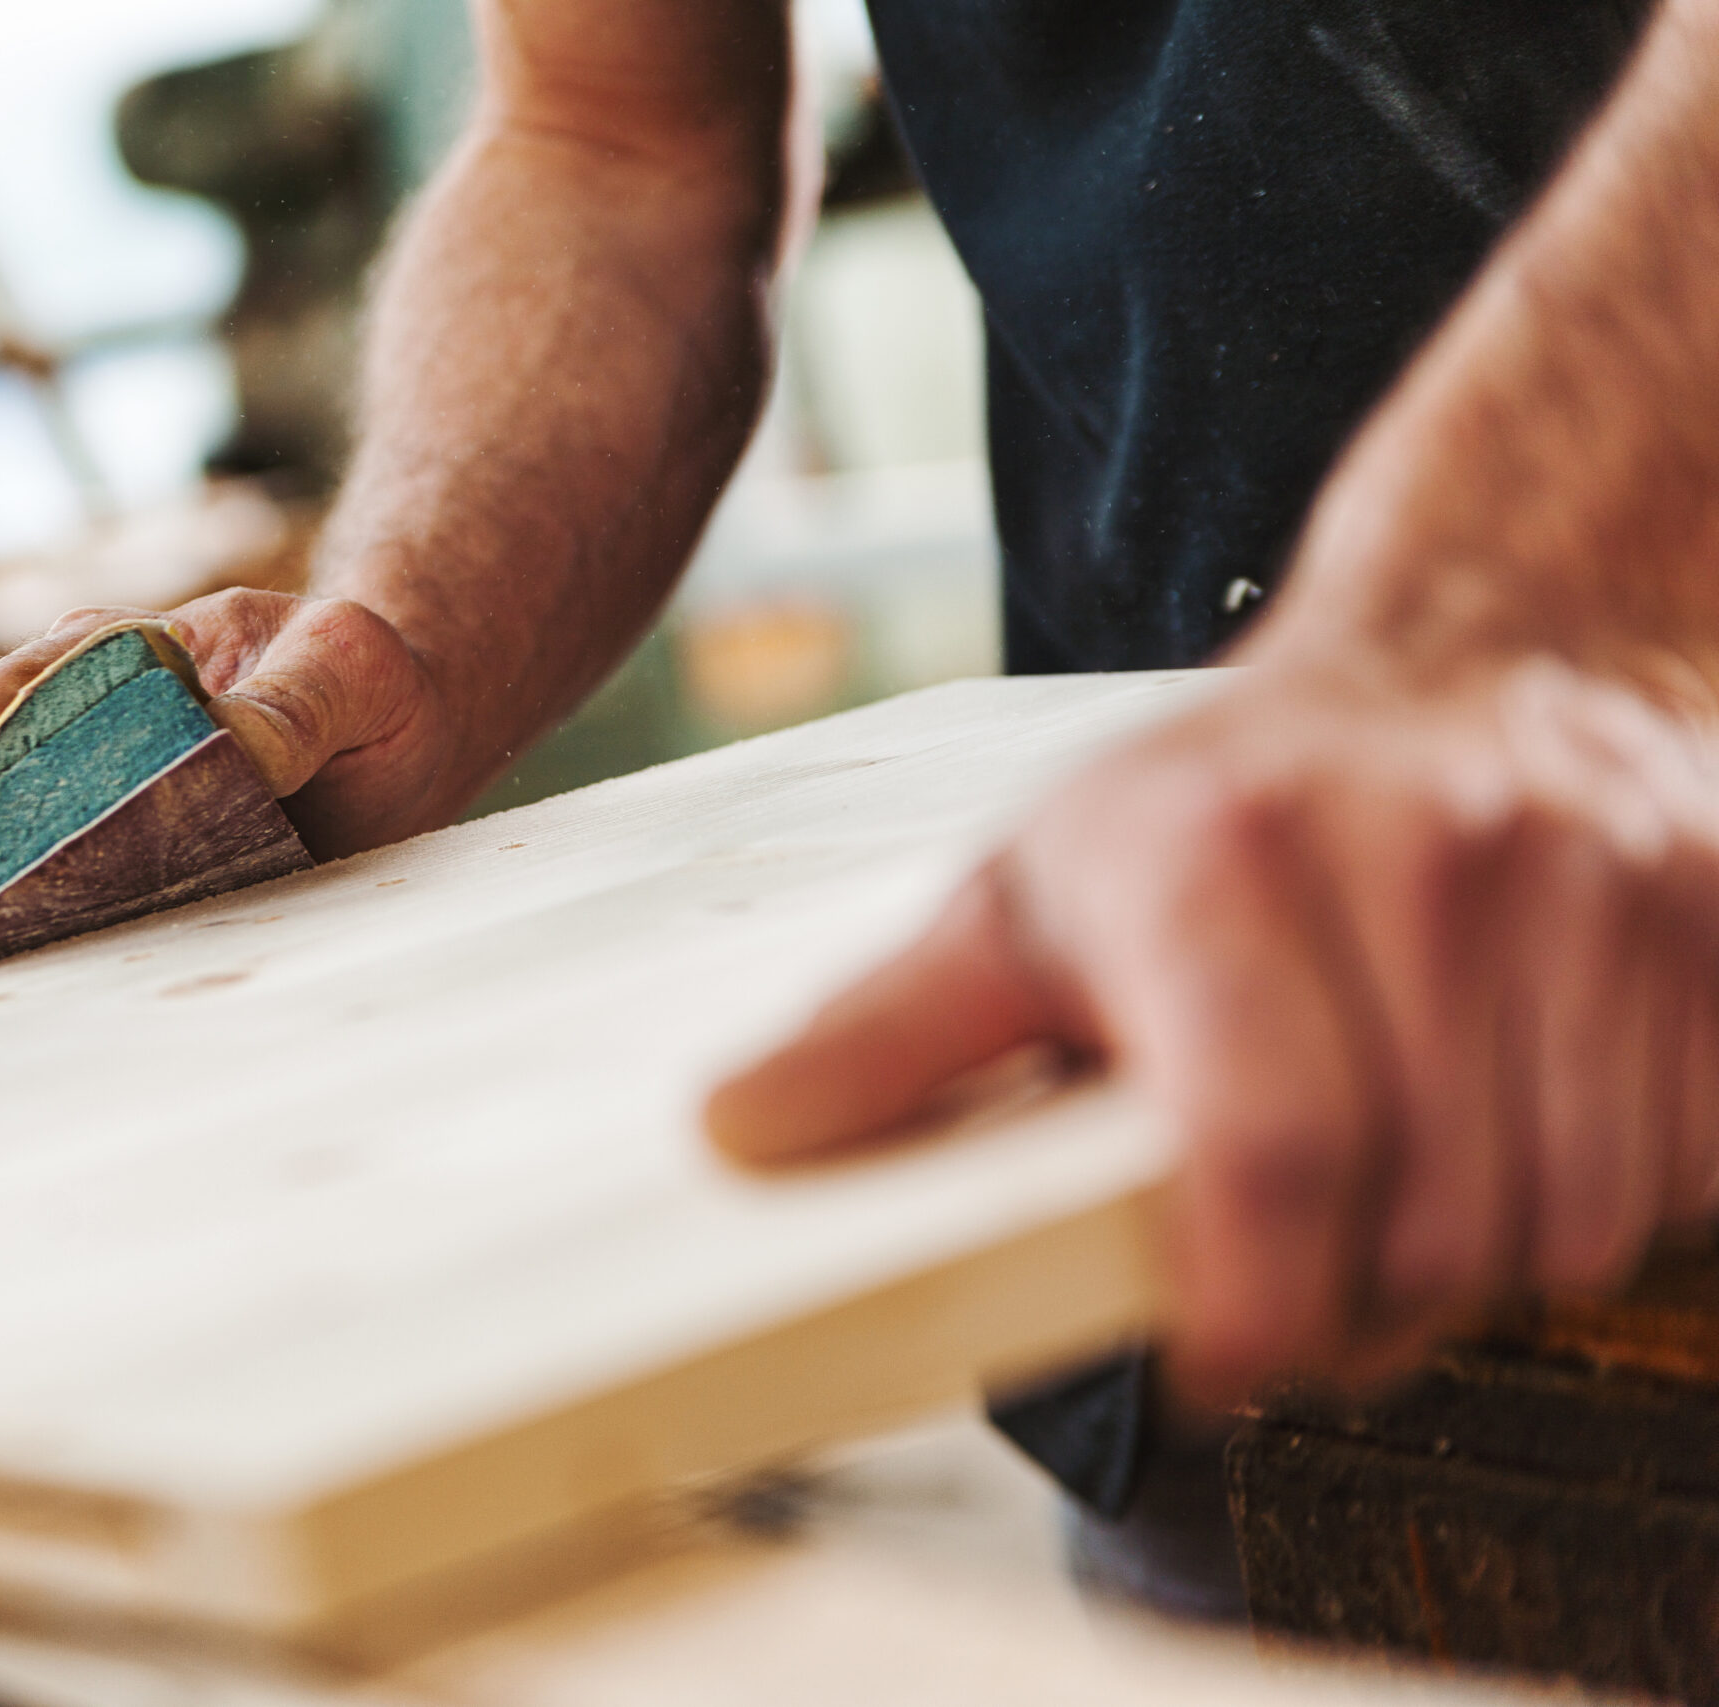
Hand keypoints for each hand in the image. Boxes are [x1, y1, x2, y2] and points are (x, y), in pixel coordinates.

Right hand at [0, 589, 453, 987]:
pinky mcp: (118, 886)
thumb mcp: (348, 664)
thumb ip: (296, 700)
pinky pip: (47, 925)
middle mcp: (76, 735)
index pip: (13, 691)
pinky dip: (12, 965)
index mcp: (114, 660)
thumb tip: (232, 747)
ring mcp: (87, 817)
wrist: (406, 732)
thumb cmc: (363, 677)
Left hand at [706, 654, 1718, 1402]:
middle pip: (1425, 1226)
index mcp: (1217, 856)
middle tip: (1296, 1266)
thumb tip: (734, 1134)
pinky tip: (1520, 1116)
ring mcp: (1593, 881)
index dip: (1247, 1308)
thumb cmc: (1221, 802)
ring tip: (1397, 1177)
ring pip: (1568, 1224)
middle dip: (1352, 1303)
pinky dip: (1611, 1192)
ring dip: (1479, 1257)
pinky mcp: (1717, 916)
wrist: (1474, 640)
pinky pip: (1689, 1167)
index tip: (1216, 1364)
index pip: (1267, 1150)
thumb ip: (887, 1030)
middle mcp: (1422, 854)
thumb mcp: (1026, 893)